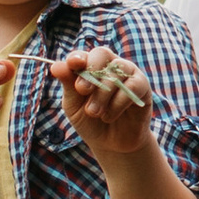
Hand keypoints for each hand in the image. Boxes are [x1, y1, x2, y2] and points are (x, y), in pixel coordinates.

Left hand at [58, 43, 155, 162]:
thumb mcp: (74, 106)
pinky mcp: (142, 86)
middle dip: (91, 71)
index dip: (77, 58)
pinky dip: (118, 103)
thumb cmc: (90, 123)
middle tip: (82, 90)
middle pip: (102, 54)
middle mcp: (109, 66)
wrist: (112, 145)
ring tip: (95, 113)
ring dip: (102, 94)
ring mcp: (127, 74)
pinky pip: (132, 86)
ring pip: (116, 72)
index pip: (83, 55)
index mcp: (89, 68)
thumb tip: (56, 66)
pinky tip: (109, 116)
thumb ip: (68, 85)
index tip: (73, 65)